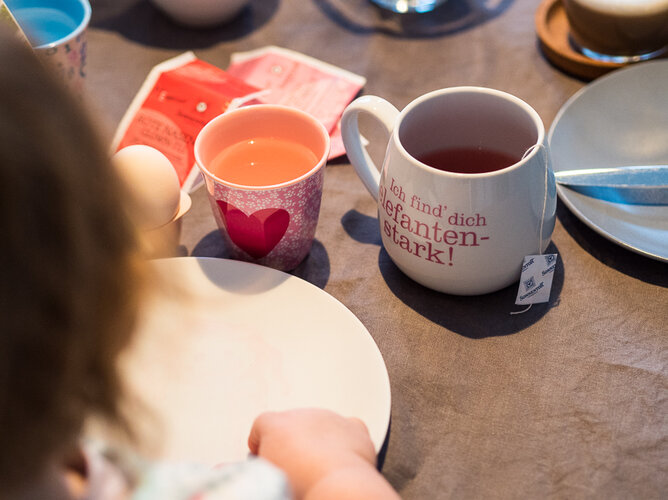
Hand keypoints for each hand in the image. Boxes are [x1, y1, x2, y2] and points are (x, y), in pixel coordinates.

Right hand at [248, 408, 397, 499]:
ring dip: (316, 439)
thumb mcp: (263, 476)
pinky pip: (347, 427)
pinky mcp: (354, 428)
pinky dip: (343, 439)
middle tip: (291, 469)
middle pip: (290, 424)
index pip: (260, 425)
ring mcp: (329, 418)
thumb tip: (220, 470)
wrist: (335, 488)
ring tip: (316, 467)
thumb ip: (243, 470)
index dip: (260, 443)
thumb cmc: (296, 485)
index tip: (262, 459)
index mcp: (275, 423)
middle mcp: (302, 414)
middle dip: (290, 442)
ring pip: (318, 424)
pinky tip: (340, 456)